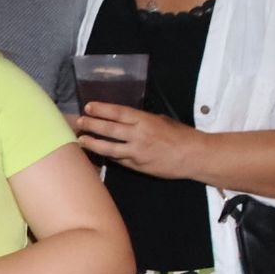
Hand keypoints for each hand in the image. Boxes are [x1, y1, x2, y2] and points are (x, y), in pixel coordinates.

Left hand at [75, 103, 199, 179]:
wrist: (194, 156)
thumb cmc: (181, 135)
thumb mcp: (162, 120)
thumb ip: (143, 120)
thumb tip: (127, 120)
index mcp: (145, 120)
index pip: (118, 113)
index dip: (101, 109)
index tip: (89, 107)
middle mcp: (139, 135)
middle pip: (109, 129)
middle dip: (92, 125)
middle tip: (80, 122)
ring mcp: (137, 153)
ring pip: (109, 148)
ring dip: (93, 143)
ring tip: (81, 140)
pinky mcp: (138, 166)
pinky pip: (119, 161)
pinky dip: (107, 157)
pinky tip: (98, 154)